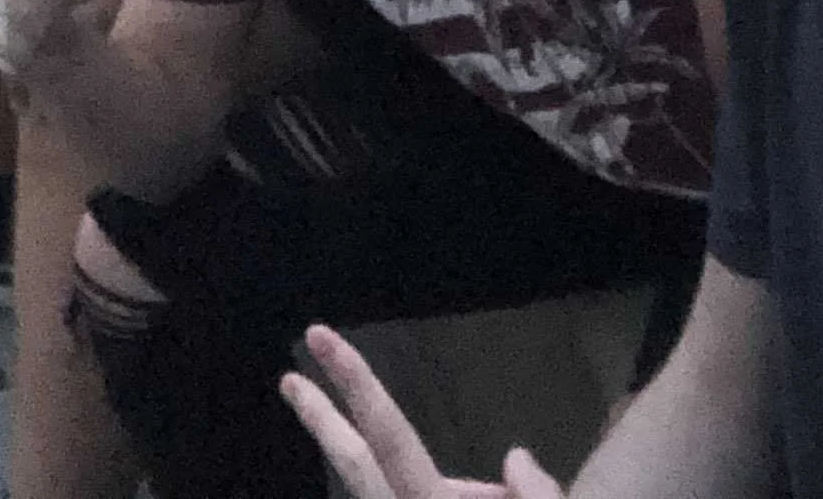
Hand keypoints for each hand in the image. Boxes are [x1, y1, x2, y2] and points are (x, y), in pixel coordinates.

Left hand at [281, 327, 564, 498]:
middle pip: (354, 466)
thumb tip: (513, 457)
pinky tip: (441, 492)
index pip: (387, 436)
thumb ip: (535, 496)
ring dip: (371, 476)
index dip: (354, 383)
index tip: (319, 339)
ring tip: (377, 452)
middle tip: (287, 378)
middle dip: (321, 420)